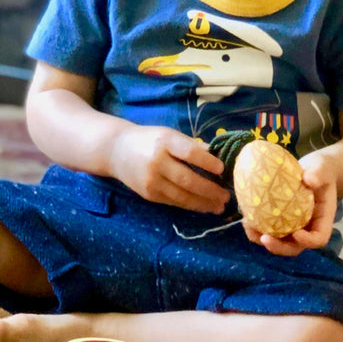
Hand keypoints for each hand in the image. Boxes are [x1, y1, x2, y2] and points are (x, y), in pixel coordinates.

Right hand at [110, 125, 229, 212]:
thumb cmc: (150, 140)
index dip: (207, 163)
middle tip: (226, 196)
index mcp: (165, 142)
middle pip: (187, 179)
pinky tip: (203, 207)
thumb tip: (217, 156)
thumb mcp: (169, 134)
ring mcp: (152, 180)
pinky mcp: (149, 194)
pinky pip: (174, 202)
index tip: (222, 170)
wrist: (116, 151)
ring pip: (182, 196)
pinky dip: (190, 205)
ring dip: (203, 203)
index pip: (189, 153)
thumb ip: (191, 145)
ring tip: (219, 206)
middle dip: (210, 190)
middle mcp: (157, 162)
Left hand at [243, 152, 337, 256]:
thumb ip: (319, 173)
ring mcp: (292, 227)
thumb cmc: (321, 170)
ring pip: (278, 242)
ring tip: (249, 227)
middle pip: (295, 247)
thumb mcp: (322, 168)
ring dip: (262, 240)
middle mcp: (307, 228)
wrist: (311, 169)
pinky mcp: (279, 222)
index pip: (318, 238)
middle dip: (279, 247)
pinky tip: (246, 218)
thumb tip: (309, 179)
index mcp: (322, 220)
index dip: (308, 241)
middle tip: (264, 238)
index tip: (297, 233)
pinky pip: (268, 231)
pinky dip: (256, 229)